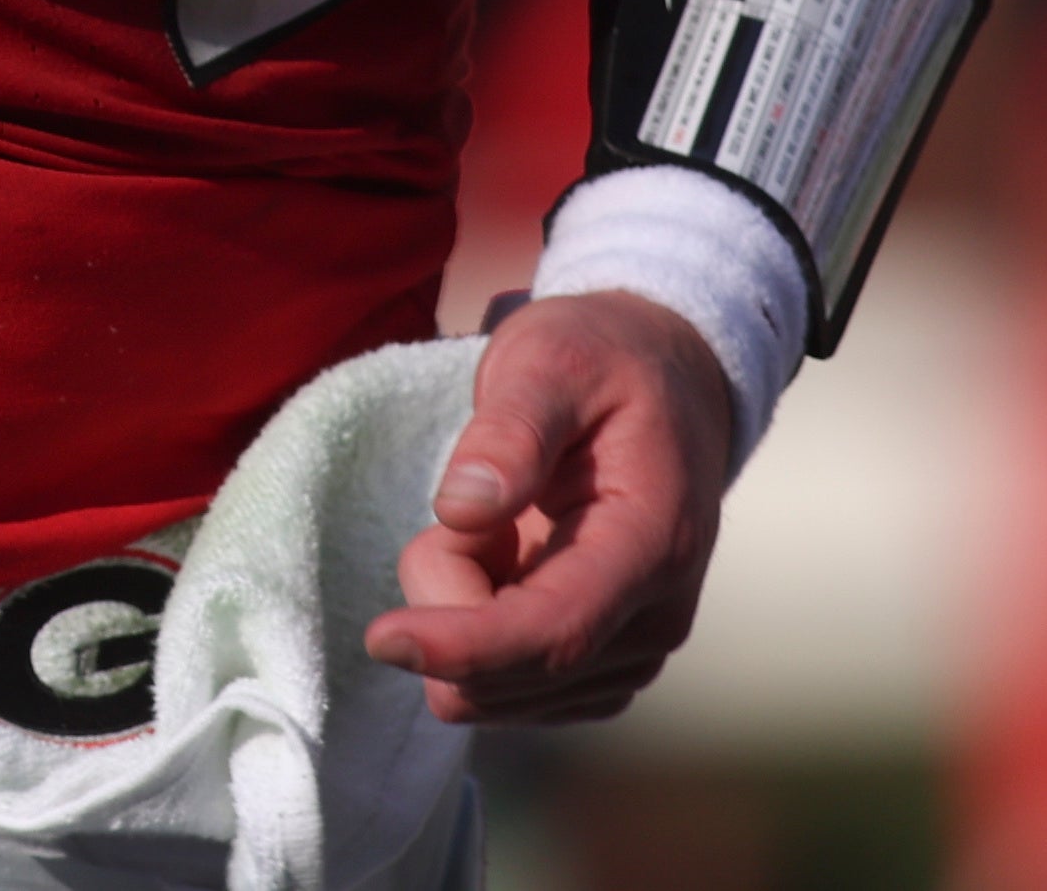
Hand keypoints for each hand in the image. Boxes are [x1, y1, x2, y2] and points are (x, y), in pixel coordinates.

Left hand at [359, 290, 735, 724]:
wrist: (666, 384)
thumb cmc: (605, 362)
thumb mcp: (550, 357)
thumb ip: (510, 429)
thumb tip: (460, 511)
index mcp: (652, 543)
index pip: (555, 632)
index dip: (463, 647)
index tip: (380, 637)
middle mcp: (655, 620)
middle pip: (505, 670)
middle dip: (445, 592)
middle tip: (472, 492)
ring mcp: (631, 655)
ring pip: (488, 688)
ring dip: (458, 605)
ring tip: (501, 517)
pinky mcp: (598, 671)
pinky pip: (498, 688)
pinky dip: (473, 625)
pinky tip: (506, 556)